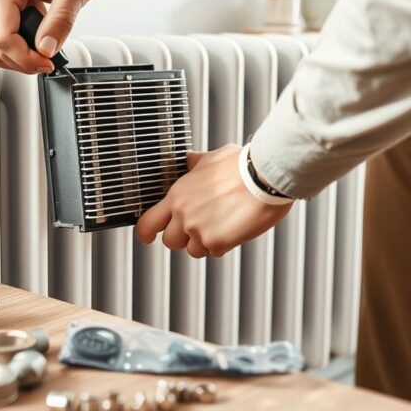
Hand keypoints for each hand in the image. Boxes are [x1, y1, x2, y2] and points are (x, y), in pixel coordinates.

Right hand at [0, 0, 105, 73]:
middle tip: (51, 58)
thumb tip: (46, 50)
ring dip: (20, 55)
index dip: (27, 59)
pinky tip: (39, 36)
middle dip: (23, 60)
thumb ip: (60, 22)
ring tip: (47, 43)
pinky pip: (1, 37)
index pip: (3, 40)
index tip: (50, 62)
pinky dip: (19, 45)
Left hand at [135, 144, 292, 257]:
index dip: (146, 232)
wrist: (265, 176)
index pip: (147, 223)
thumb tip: (188, 162)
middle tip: (200, 226)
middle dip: (183, 237)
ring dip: (206, 242)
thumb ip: (194, 165)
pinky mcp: (218, 242)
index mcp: (177, 195)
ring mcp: (200, 230)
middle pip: (170, 241)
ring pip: (194, 250)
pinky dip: (225, 243)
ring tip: (223, 223)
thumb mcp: (211, 158)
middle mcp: (184, 214)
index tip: (148, 236)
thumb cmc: (242, 165)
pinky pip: (216, 251)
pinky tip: (235, 226)